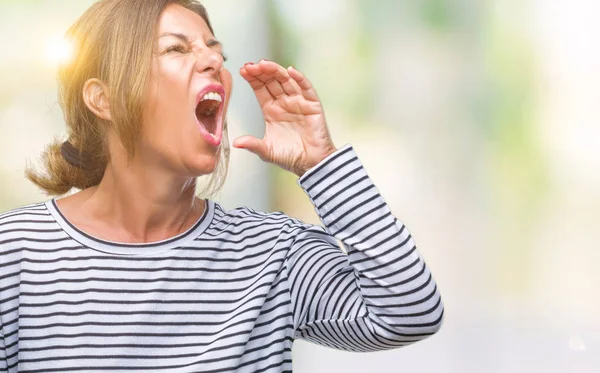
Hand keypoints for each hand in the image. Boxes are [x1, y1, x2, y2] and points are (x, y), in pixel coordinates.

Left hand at [235, 60, 336, 176]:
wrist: (312, 165)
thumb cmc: (290, 157)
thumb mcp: (267, 151)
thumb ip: (253, 145)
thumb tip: (236, 143)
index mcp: (270, 110)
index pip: (260, 89)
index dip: (253, 79)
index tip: (243, 70)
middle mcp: (284, 103)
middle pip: (271, 81)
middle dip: (261, 72)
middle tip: (251, 66)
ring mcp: (298, 102)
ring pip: (286, 81)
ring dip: (276, 71)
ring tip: (264, 64)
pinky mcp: (312, 105)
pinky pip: (306, 88)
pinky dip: (299, 79)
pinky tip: (291, 71)